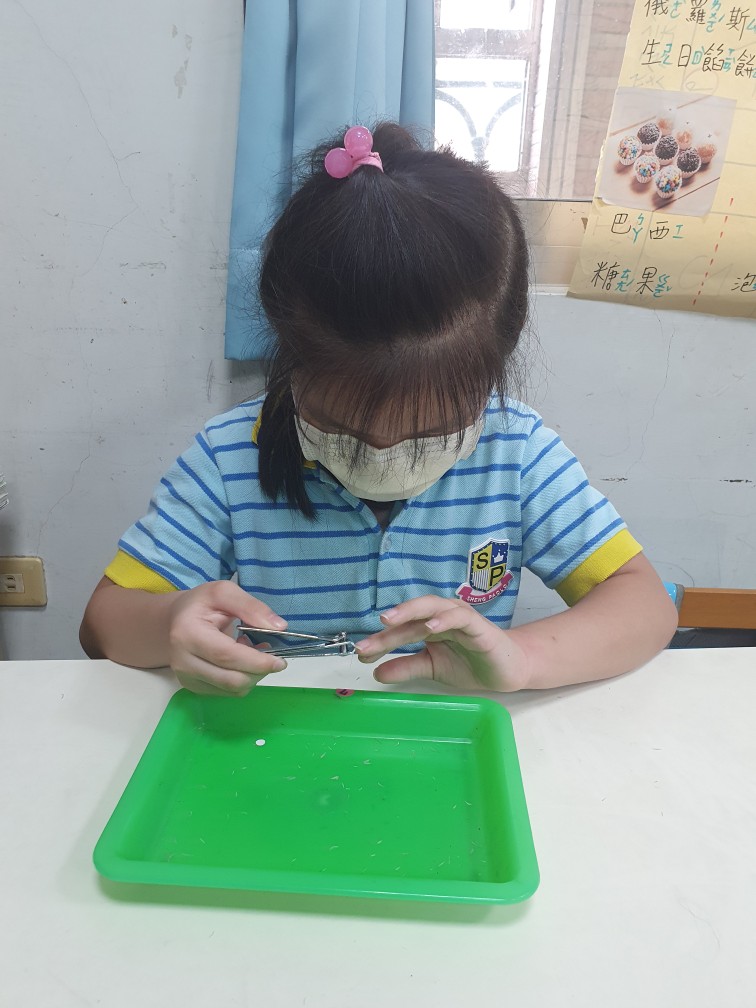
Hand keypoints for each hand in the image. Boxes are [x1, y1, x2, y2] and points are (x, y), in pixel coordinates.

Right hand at [168, 581, 288, 695]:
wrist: (175, 621)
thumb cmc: (201, 604)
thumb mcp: (224, 592)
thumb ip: (251, 607)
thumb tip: (279, 627)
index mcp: (188, 633)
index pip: (227, 656)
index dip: (257, 661)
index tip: (280, 660)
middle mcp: (183, 661)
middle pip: (231, 680)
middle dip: (259, 671)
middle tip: (272, 656)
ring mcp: (186, 678)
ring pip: (232, 690)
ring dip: (252, 676)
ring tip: (253, 654)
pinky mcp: (193, 688)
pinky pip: (227, 692)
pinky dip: (242, 679)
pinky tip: (240, 662)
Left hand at [354, 595, 528, 691]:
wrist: (507, 671)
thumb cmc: (470, 663)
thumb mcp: (432, 668)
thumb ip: (407, 667)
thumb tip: (377, 672)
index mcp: (428, 624)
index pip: (400, 629)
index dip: (380, 640)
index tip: (361, 654)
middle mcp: (440, 616)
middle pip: (410, 615)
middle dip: (388, 627)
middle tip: (366, 641)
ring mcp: (459, 618)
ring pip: (431, 607)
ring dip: (410, 611)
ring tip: (389, 620)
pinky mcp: (478, 626)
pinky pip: (460, 617)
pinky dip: (444, 619)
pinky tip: (430, 627)